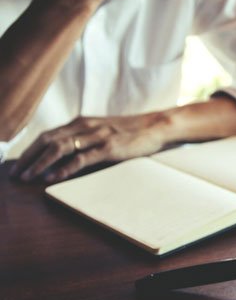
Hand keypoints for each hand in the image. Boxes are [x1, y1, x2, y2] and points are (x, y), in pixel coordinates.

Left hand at [10, 114, 170, 182]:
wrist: (156, 125)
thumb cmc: (131, 131)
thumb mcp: (103, 130)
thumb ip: (85, 138)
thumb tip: (65, 155)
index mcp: (82, 122)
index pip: (48, 135)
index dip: (29, 150)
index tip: (17, 164)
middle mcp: (85, 126)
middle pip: (48, 140)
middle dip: (28, 157)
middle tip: (15, 174)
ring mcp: (97, 136)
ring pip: (60, 147)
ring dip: (40, 163)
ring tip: (27, 177)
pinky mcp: (109, 147)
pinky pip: (81, 158)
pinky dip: (64, 168)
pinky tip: (53, 177)